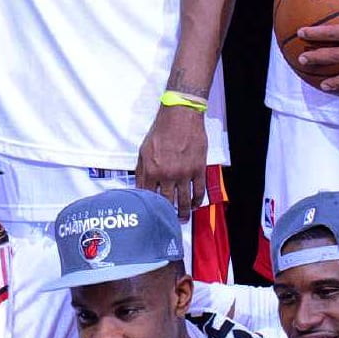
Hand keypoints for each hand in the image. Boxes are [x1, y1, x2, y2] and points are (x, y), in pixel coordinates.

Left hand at [136, 104, 207, 219]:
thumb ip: (142, 171)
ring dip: (182, 213)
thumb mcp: (143, 151)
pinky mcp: (198, 169)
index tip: (150, 215)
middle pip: (166, 202)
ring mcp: (184, 173)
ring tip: (181, 219)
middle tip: (166, 221)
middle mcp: (167, 175)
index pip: (148, 197)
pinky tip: (194, 205)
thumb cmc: (161, 131)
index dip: (149, 208)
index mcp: (151, 170)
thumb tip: (140, 189)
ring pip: (183, 201)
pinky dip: (197, 201)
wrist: (181, 116)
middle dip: (165, 214)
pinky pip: (198, 191)